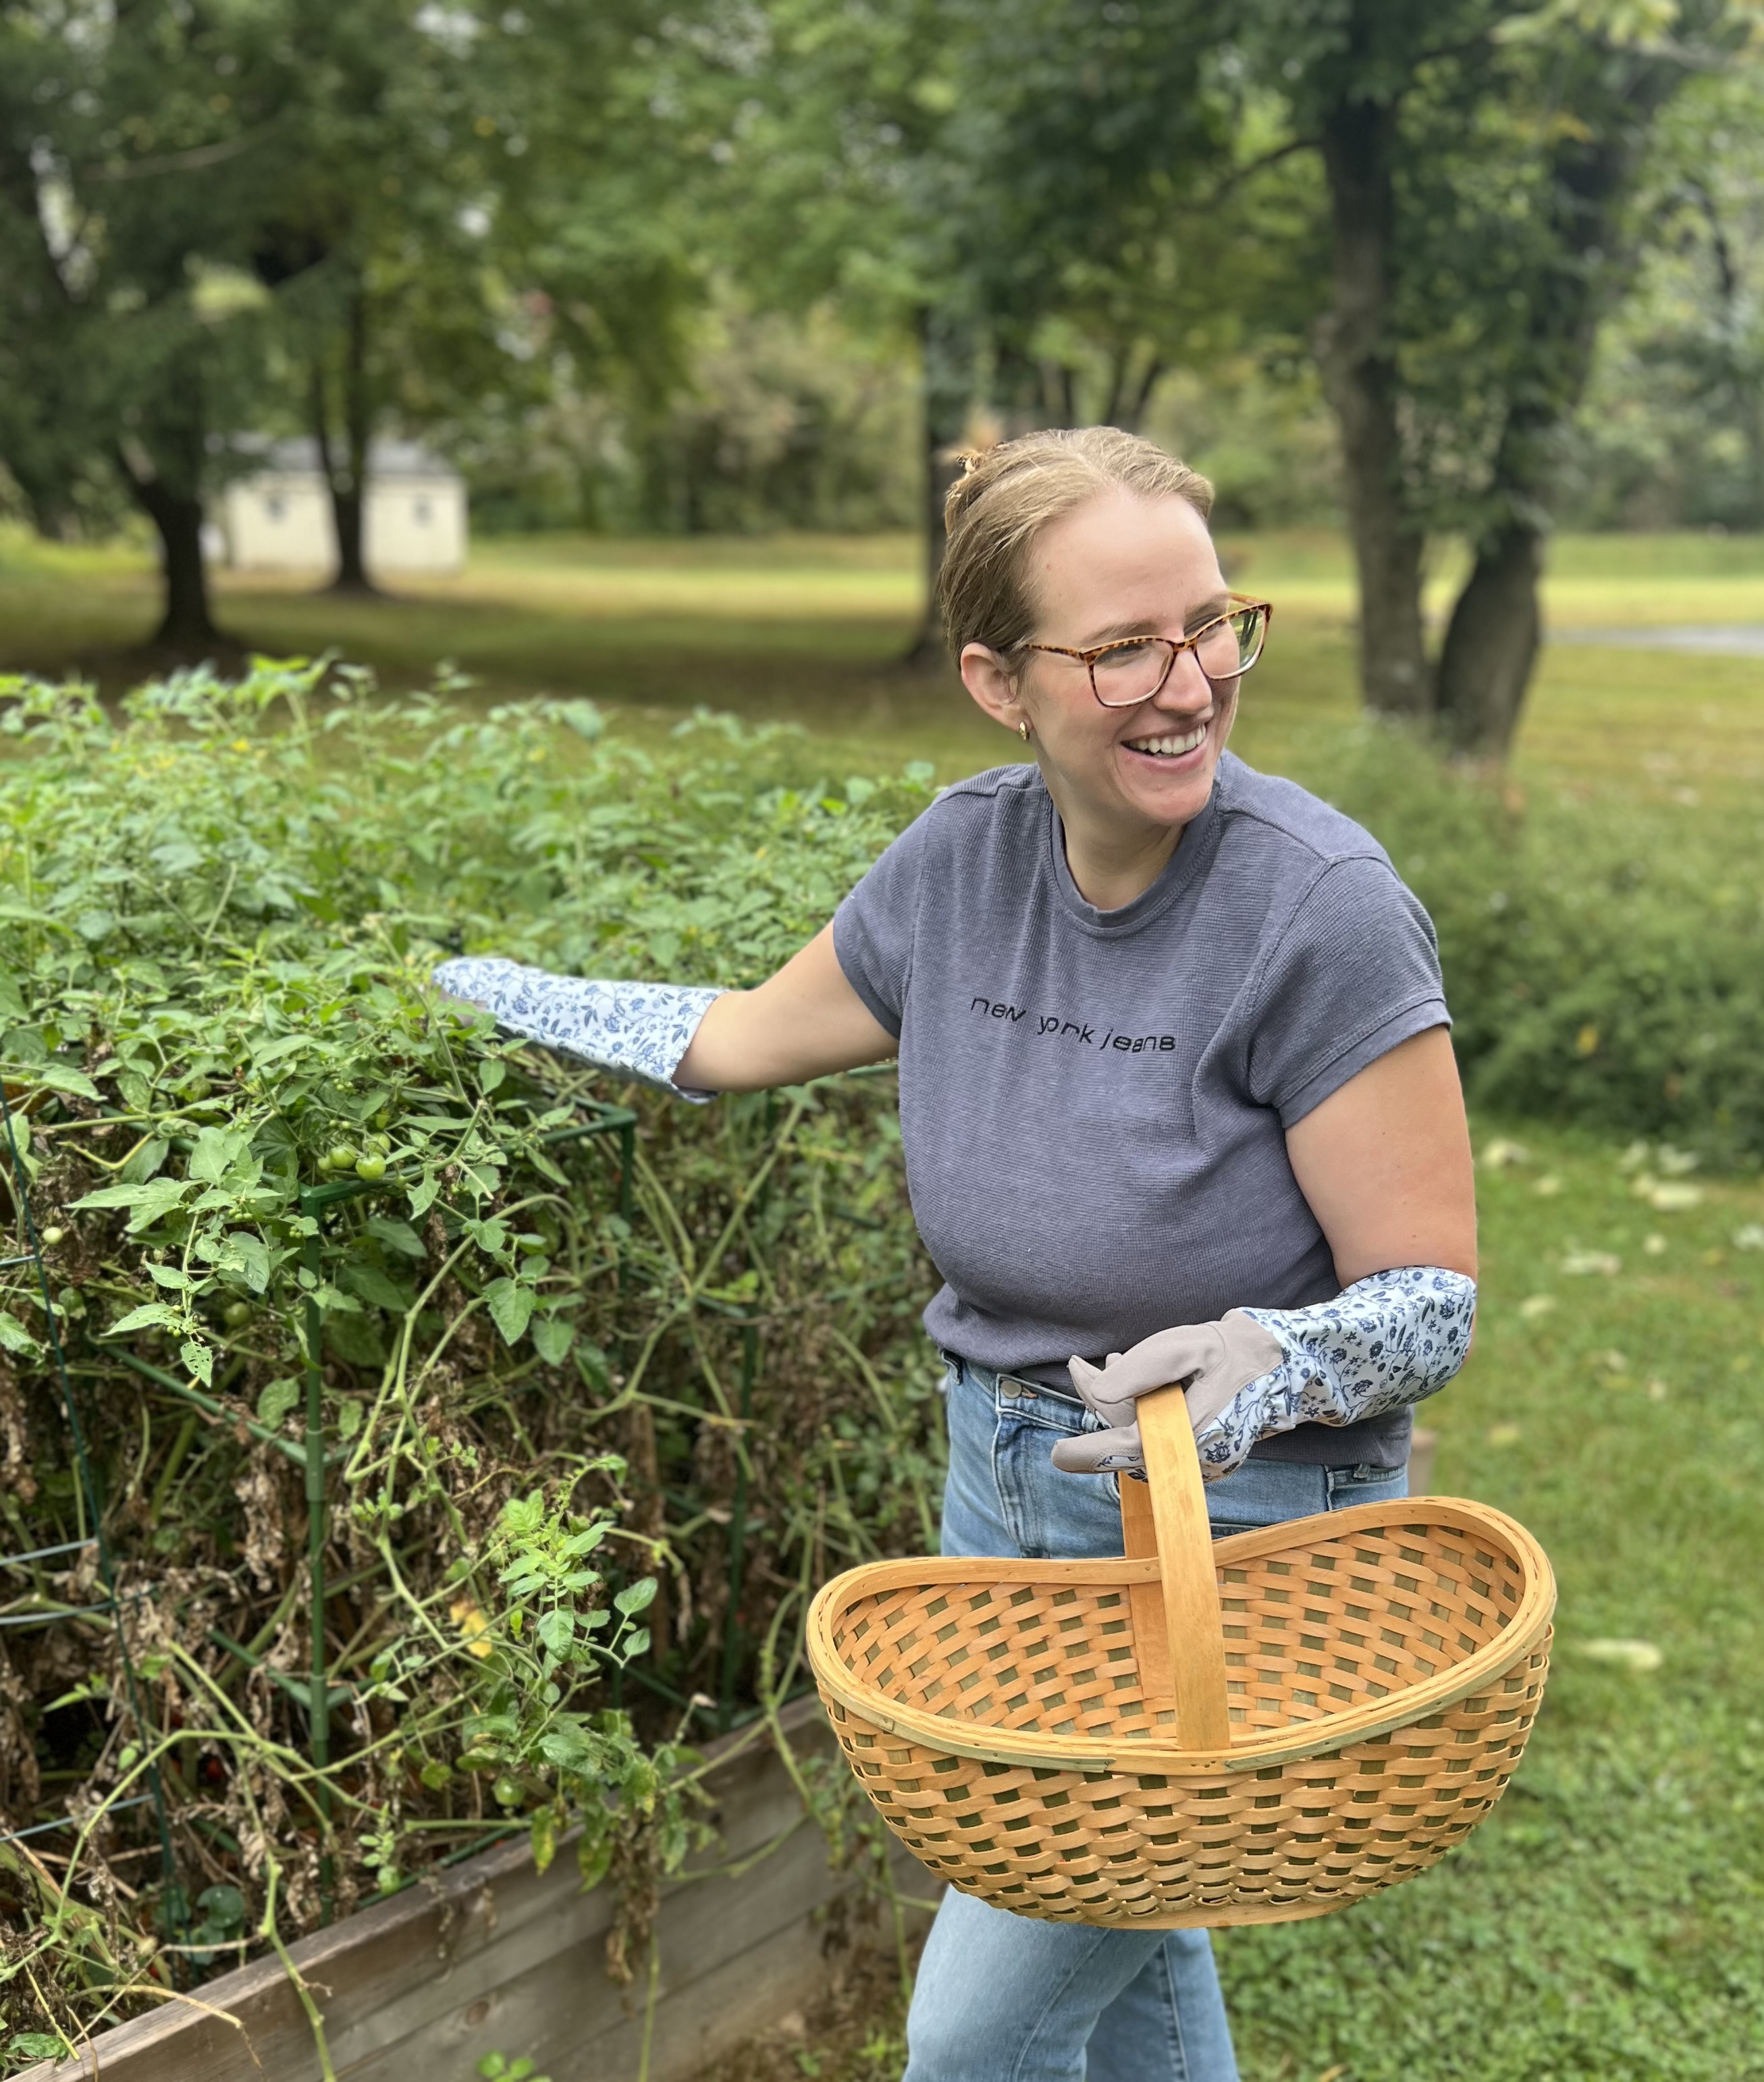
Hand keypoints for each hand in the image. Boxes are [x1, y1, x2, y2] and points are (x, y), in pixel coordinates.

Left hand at [1048, 1312, 1282, 1475]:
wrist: (1282, 1363)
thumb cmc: (1232, 1352)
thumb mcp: (1186, 1347)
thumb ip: (1143, 1369)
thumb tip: (1099, 1394)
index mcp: (1190, 1435)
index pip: (1129, 1450)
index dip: (1090, 1454)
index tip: (1057, 1456)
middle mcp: (1194, 1459)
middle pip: (1128, 1437)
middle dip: (1102, 1400)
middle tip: (1082, 1364)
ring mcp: (1200, 1462)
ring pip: (1140, 1437)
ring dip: (1120, 1403)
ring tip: (1114, 1362)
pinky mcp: (1201, 1456)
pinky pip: (1156, 1438)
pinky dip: (1140, 1411)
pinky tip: (1138, 1385)